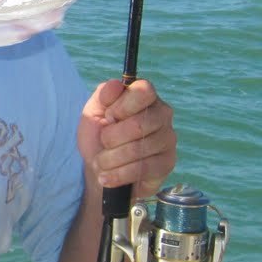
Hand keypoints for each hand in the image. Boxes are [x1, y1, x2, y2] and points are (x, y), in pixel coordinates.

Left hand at [80, 78, 176, 197]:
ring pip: (139, 148)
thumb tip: (116, 84)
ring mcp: (168, 139)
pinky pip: (143, 168)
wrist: (99, 169)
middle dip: (111, 137)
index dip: (121, 106)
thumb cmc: (98, 136)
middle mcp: (162, 114)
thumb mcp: (93, 112)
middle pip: (139, 124)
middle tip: (103, 143)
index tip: (107, 117)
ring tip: (101, 163)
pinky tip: (107, 177)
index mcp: (145, 96)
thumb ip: (103, 95)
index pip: (143, 91)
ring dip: (111, 159)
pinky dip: (119, 174)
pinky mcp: (167, 163)